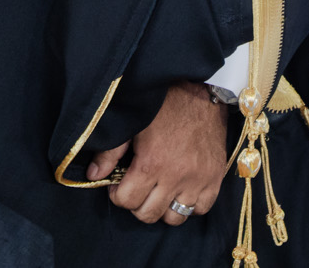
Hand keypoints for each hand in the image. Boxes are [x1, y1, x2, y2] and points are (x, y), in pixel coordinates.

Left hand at [91, 81, 228, 225]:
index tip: (119, 184)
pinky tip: (182, 190)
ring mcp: (198, 179)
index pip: (127, 201)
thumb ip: (111, 152)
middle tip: (138, 188)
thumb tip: (94, 175)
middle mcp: (175, 176)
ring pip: (175, 217)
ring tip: (160, 191)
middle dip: (138, 204)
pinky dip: (190, 205)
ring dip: (163, 207)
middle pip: (149, 214)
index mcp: (152, 162)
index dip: (118, 194)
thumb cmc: (166, 104)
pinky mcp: (215, 178)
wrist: (203, 91)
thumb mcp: (134, 124)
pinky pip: (201, 209)